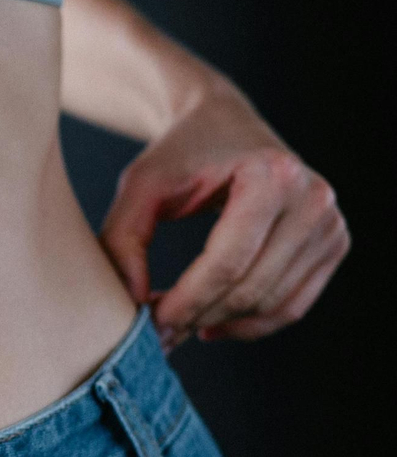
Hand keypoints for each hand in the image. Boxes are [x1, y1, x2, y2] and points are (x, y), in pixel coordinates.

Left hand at [99, 81, 349, 351]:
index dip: (187, 301)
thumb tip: (132, 300)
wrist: (222, 123)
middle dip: (199, 317)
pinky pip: (293, 305)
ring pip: (272, 303)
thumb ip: (124, 239)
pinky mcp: (332, 243)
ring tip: (178, 324)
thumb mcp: (140, 185)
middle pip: (252, 287)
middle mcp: (312, 199)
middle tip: (157, 333)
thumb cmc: (180, 153)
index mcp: (271, 176)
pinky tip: (211, 325)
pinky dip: (250, 324)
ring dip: (220, 323)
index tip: (150, 324)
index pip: (228, 261)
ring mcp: (330, 223)